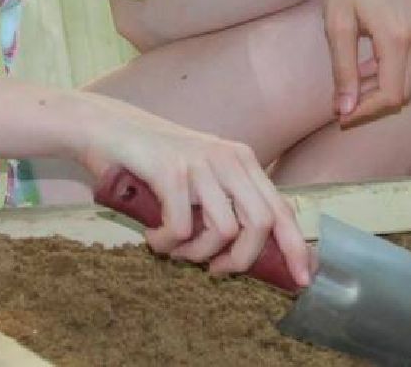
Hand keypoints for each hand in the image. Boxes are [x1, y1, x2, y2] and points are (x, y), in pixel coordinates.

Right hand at [74, 95, 310, 283]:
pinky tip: (153, 234)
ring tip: (174, 247)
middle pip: (260, 224)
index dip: (296, 247)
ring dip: (196, 253)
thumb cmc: (153, 163)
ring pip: (223, 231)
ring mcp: (202, 164)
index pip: (282, 209)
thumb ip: (226, 204)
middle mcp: (230, 159)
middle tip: (214, 270)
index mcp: (243, 161)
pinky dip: (166, 243)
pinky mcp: (172, 171)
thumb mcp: (201, 178)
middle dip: (241, 260)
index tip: (303, 279)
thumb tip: (249, 254)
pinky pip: (181, 229)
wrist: (107, 129)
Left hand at [320, 0, 410, 126]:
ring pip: (408, 78)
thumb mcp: (337, 25)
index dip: (365, 113)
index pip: (391, 95)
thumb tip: (344, 112)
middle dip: (373, 104)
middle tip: (340, 105)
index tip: (339, 116)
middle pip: (403, 92)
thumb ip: (343, 71)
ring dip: (381, 89)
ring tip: (349, 85)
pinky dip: (390, 71)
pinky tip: (363, 64)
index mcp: (398, 36)